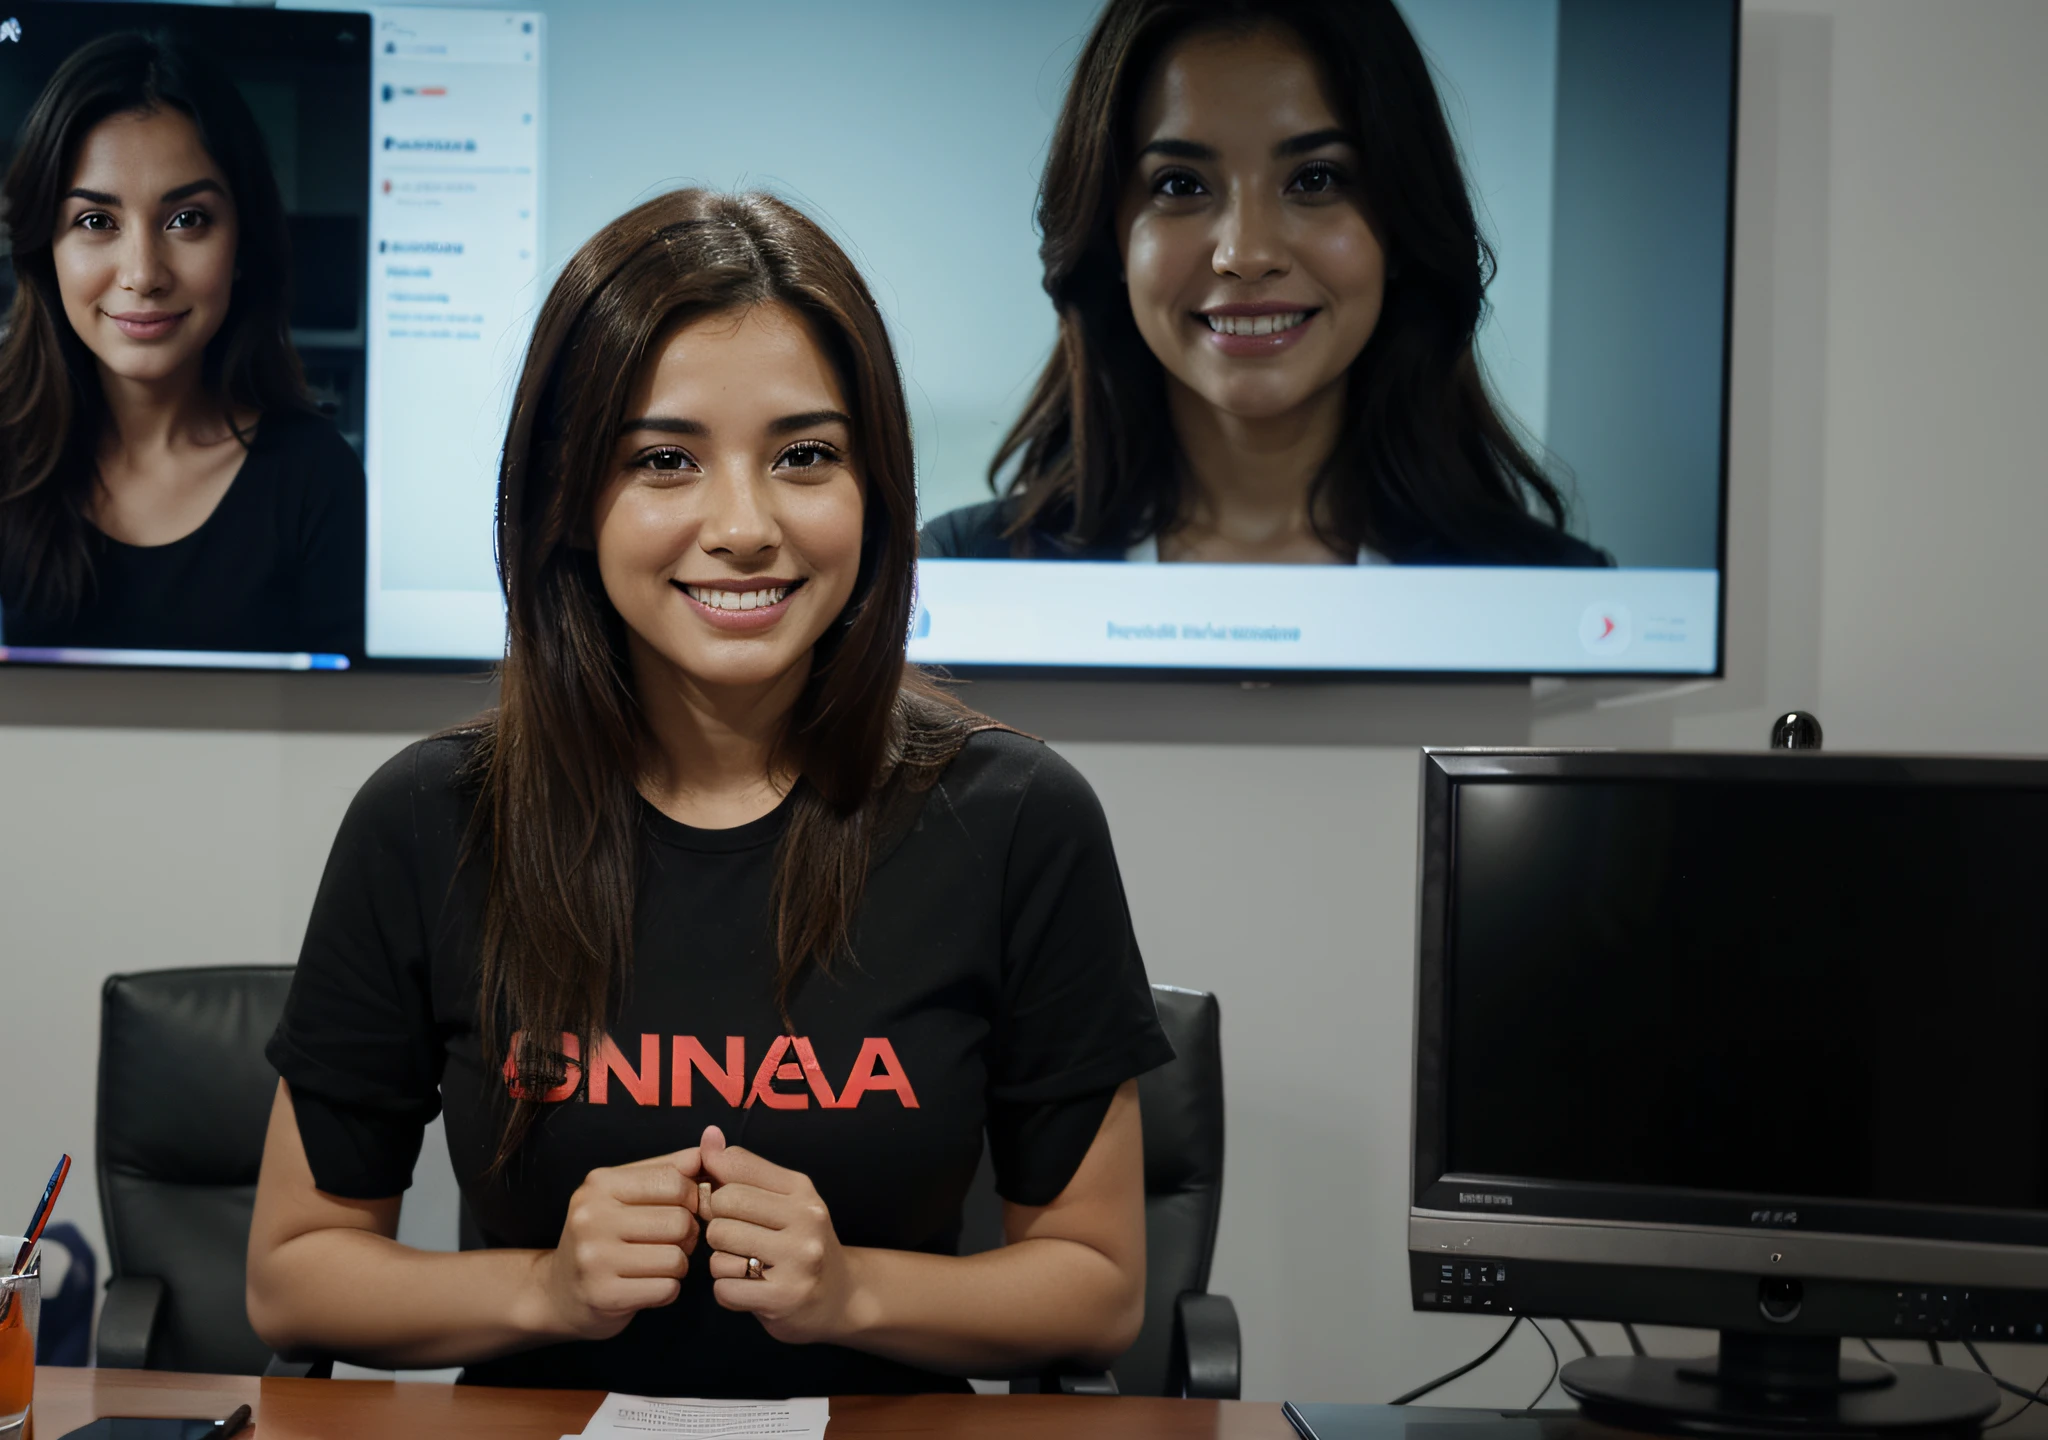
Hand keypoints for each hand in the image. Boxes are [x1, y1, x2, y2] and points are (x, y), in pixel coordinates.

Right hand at [532, 1150, 701, 1340]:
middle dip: (688, 1233)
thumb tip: (714, 1139)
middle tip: (673, 1240)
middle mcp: (591, 1217)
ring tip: (659, 1262)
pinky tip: (648, 1285)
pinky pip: (666, 1289)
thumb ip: (671, 1167)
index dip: (693, 1196)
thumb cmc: (606, 1235)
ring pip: (676, 1257)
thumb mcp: (627, 1192)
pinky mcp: (603, 1296)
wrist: (559, 1292)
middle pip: (679, 1220)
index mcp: (600, 1183)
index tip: (686, 1208)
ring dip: (679, 1263)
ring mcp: (593, 1258)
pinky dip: (668, 1289)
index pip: (674, 1180)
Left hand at [699, 1126, 859, 1344]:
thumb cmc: (799, 1242)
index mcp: (801, 1189)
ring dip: (721, 1261)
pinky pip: (724, 1288)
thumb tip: (709, 1136)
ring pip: (719, 1250)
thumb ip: (742, 1169)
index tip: (726, 1206)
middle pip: (721, 1208)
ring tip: (744, 1264)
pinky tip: (748, 1289)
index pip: (734, 1168)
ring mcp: (798, 1260)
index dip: (716, 1188)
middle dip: (718, 1226)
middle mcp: (806, 1219)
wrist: (841, 1296)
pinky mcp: (785, 1298)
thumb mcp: (782, 1198)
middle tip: (737, 1239)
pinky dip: (727, 1291)